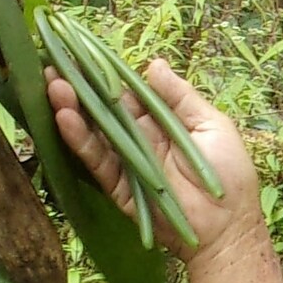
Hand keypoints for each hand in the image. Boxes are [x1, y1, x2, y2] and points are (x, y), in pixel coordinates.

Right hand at [46, 58, 262, 262]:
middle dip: (77, 86)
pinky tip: (65, 118)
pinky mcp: (117, 185)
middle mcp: (136, 136)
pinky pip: (95, 159)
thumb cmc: (230, 175)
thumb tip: (152, 63)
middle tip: (52, 66)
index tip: (78, 53)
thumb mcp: (211, 125)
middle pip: (101, 107)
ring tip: (54, 86)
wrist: (230, 228)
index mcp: (156, 119)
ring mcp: (124, 160)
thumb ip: (180, 96)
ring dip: (71, 107)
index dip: (102, 73)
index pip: (123, 91)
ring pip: (92, 130)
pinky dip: (79, 139)